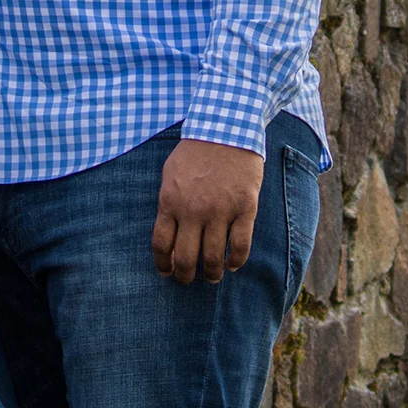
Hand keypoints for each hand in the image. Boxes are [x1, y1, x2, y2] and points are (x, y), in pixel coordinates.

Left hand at [151, 138, 263, 283]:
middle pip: (186, 257)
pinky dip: (237, 261)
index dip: (164, 264)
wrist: (226, 129)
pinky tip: (233, 264)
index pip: (162, 245)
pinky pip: (240, 245)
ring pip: (214, 257)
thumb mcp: (170, 174)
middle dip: (185, 275)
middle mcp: (193, 211)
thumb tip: (167, 233)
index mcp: (171, 202)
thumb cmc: (195, 151)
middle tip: (188, 279)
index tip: (167, 272)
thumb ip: (168, 203)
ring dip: (212, 273)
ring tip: (212, 277)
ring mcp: (220, 211)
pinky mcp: (244, 208)